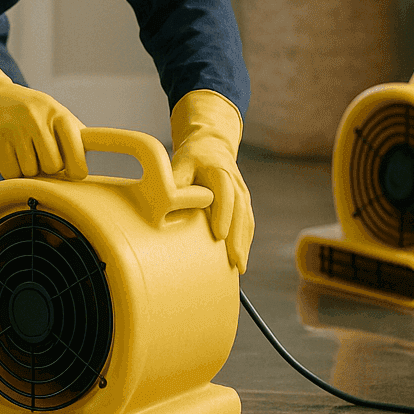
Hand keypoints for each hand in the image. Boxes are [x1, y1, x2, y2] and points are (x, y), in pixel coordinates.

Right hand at [0, 82, 87, 178]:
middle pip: (52, 167)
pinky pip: (10, 173)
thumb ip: (77, 135)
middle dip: (47, 167)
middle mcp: (38, 119)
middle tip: (39, 154)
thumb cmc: (31, 112)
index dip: (76, 170)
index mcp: (60, 115)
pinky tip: (8, 153)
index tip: (73, 171)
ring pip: (30, 172)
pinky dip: (10, 170)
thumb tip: (105, 152)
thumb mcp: (56, 114)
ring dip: (27, 169)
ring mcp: (15, 129)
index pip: (77, 156)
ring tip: (22, 150)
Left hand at [170, 90, 253, 272]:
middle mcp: (235, 183)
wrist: (211, 146)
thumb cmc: (192, 158)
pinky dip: (245, 241)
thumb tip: (165, 201)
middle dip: (237, 237)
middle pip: (240, 212)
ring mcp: (242, 193)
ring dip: (244, 244)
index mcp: (220, 171)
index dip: (223, 214)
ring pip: (247, 220)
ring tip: (240, 267)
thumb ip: (176, 180)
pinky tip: (240, 259)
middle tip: (234, 260)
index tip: (220, 235)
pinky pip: (248, 223)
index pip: (225, 193)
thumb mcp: (182, 163)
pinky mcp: (244, 202)